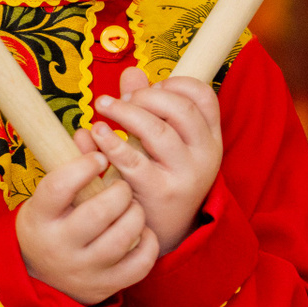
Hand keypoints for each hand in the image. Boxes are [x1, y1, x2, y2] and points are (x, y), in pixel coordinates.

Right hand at [16, 132, 158, 306]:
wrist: (41, 278)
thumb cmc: (50, 224)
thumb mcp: (48, 197)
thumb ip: (68, 165)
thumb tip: (89, 131)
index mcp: (40, 218)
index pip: (59, 186)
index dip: (83, 165)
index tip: (99, 157)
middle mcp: (60, 246)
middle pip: (99, 211)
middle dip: (120, 191)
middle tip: (122, 186)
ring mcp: (85, 269)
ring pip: (124, 236)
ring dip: (135, 213)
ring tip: (131, 207)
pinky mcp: (108, 286)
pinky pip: (141, 262)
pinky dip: (148, 241)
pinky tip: (140, 230)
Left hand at [88, 67, 221, 254]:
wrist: (164, 233)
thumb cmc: (160, 178)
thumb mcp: (162, 143)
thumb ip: (149, 107)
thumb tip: (131, 73)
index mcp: (210, 137)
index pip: (204, 96)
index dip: (175, 84)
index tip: (151, 88)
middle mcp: (205, 154)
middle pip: (179, 109)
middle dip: (145, 96)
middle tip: (119, 99)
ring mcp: (185, 174)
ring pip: (156, 130)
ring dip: (125, 113)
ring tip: (103, 107)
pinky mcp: (160, 192)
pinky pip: (133, 161)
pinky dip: (111, 143)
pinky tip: (97, 133)